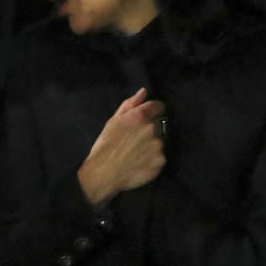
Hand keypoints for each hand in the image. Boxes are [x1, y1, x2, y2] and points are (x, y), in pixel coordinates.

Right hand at [77, 87, 165, 206]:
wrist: (104, 172)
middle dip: (151, 128)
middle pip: (159, 124)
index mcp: (140, 116)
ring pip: (160, 140)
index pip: (159, 106)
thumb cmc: (105, 145)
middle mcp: (152, 129)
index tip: (146, 117)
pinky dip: (153, 158)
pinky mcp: (161, 162)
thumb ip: (130, 104)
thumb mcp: (113, 121)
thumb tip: (143, 92)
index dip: (153, 111)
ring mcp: (158, 147)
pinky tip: (140, 162)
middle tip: (136, 138)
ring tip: (137, 152)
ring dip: (152, 144)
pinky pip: (160, 156)